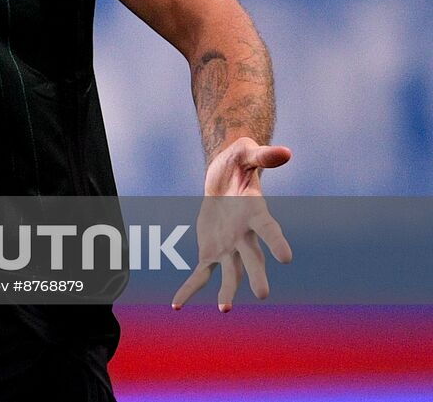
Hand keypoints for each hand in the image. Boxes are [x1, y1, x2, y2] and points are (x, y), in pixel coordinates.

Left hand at [172, 137, 293, 311]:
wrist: (224, 179)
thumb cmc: (238, 164)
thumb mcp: (245, 153)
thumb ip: (262, 155)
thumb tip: (285, 151)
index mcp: (255, 213)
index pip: (268, 230)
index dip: (276, 241)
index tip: (286, 257)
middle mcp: (245, 235)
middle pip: (252, 257)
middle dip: (257, 275)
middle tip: (262, 295)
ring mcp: (228, 246)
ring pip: (231, 272)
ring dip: (227, 290)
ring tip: (225, 309)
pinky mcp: (210, 251)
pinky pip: (201, 274)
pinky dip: (189, 289)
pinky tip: (176, 305)